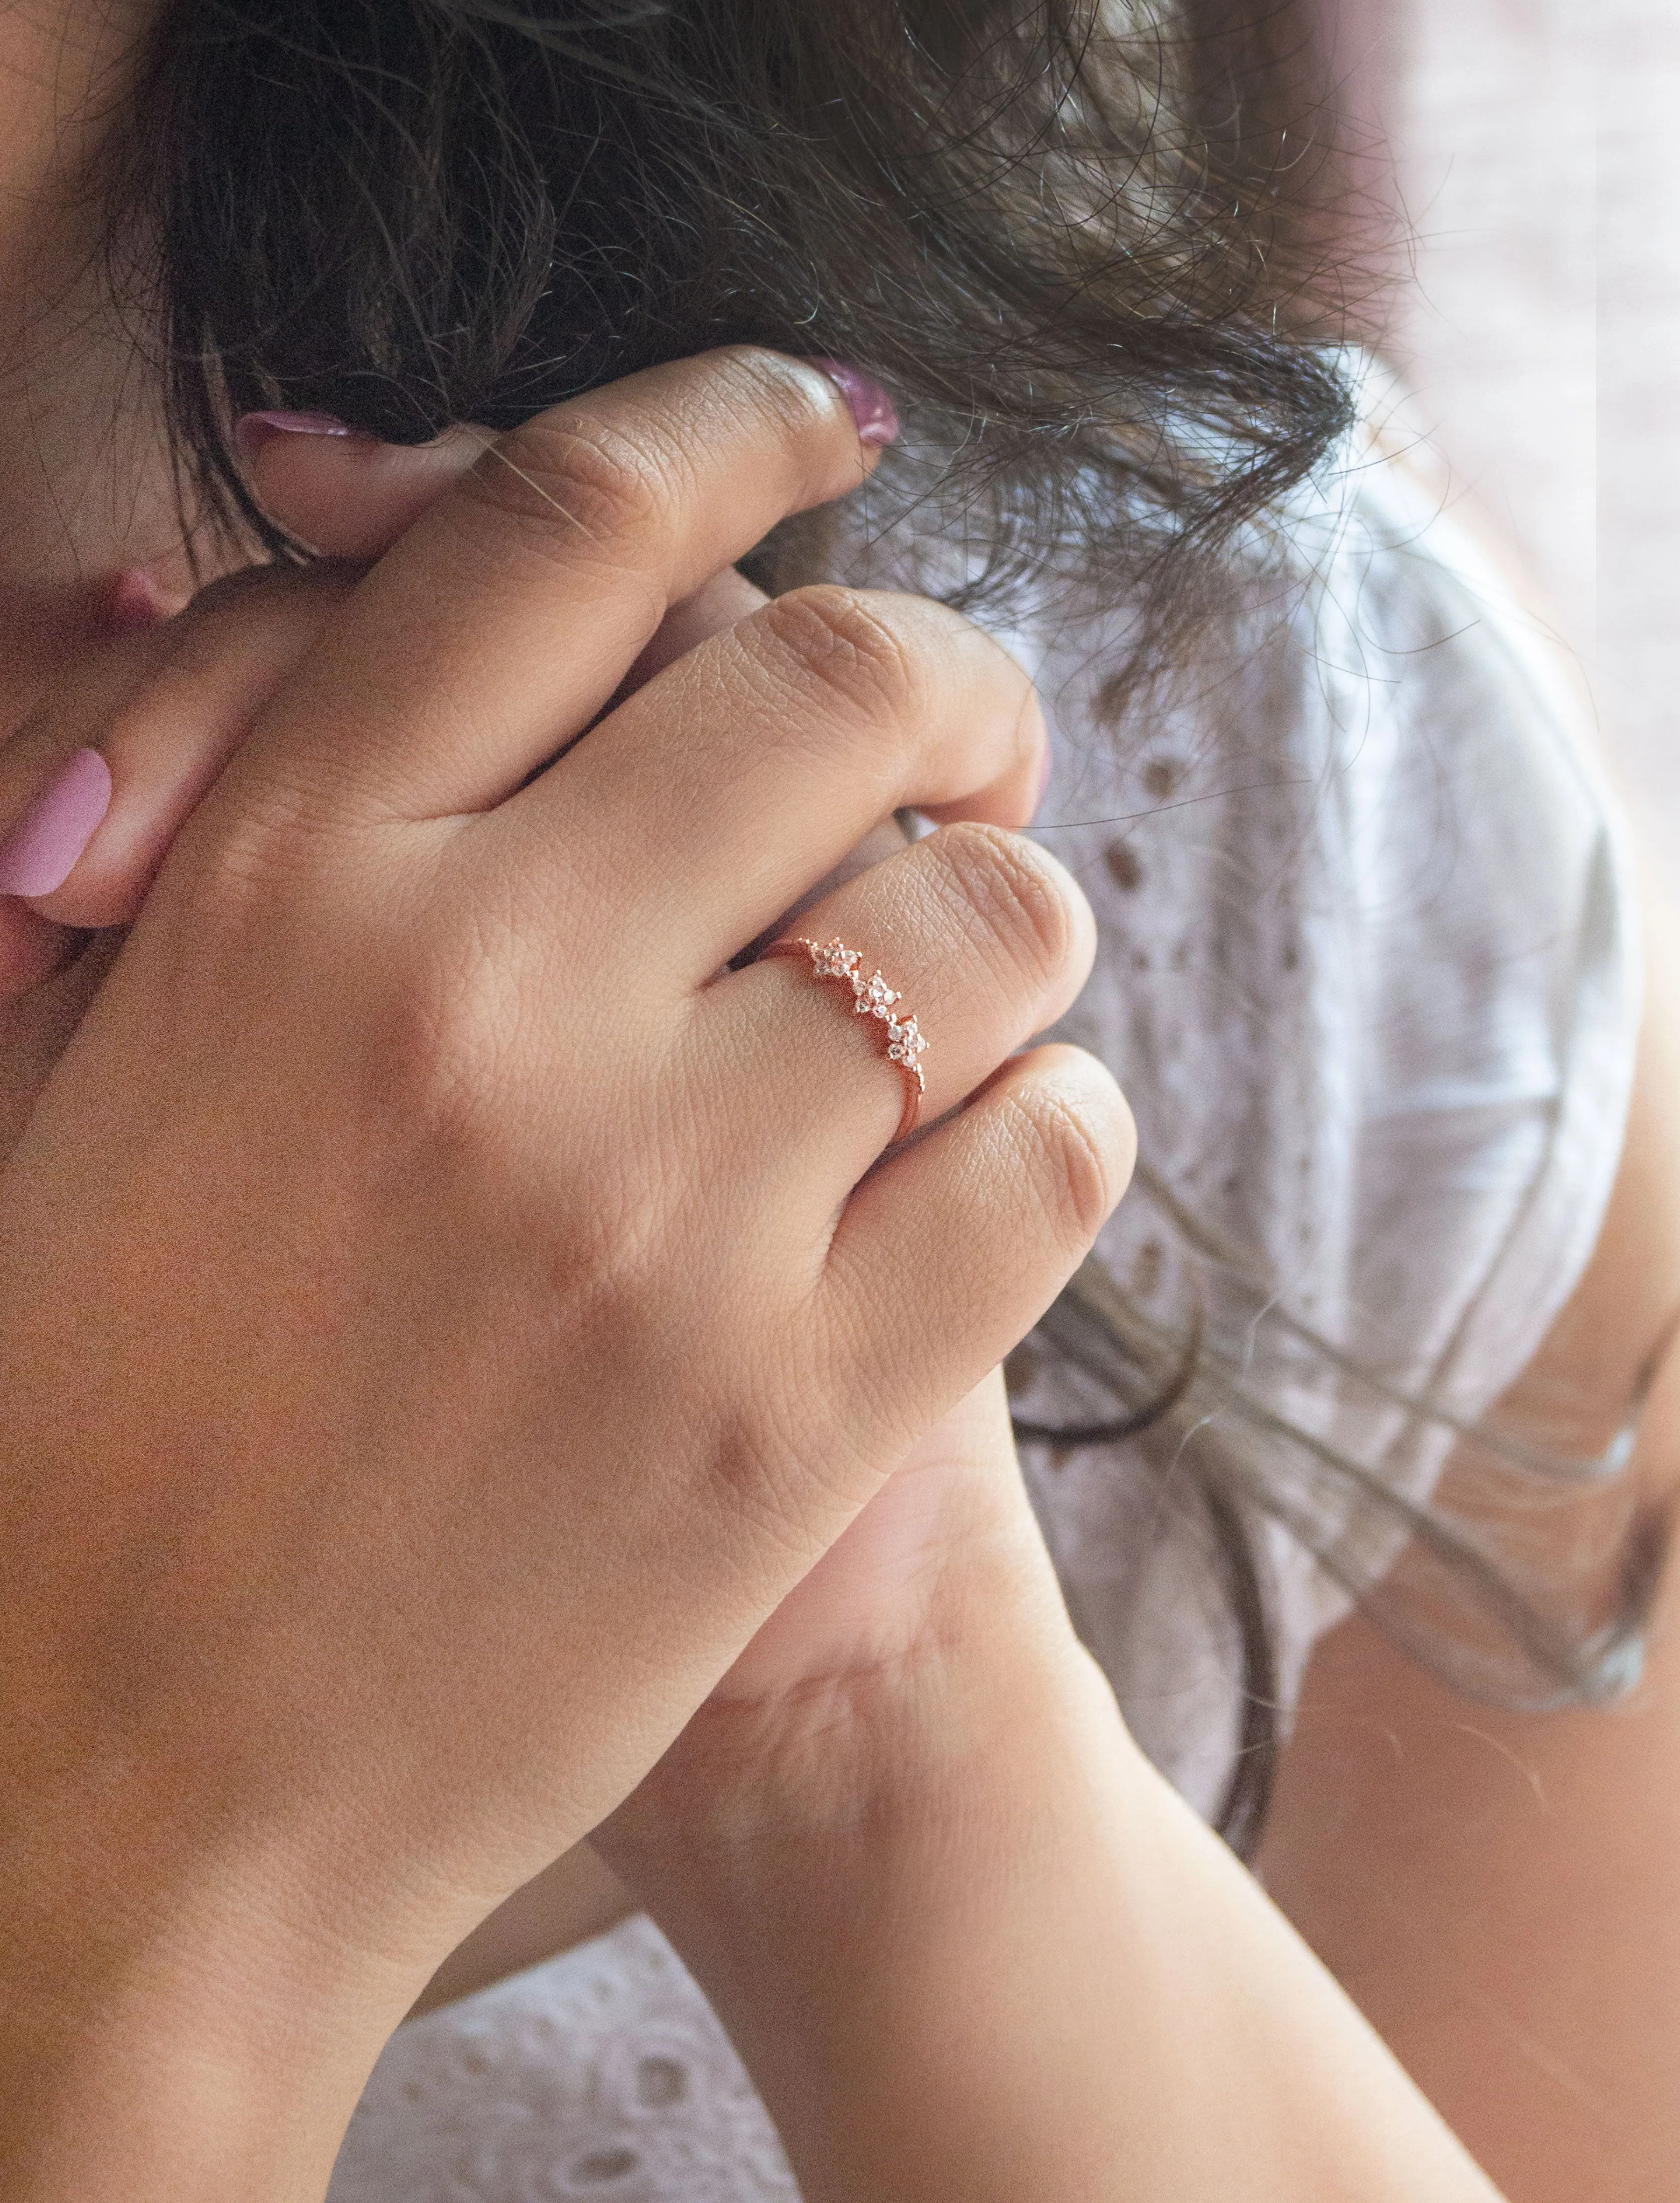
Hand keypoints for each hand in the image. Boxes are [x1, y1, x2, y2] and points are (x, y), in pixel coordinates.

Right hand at [0, 348, 1132, 2197]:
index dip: (729, 420)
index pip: (565, 526)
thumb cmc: (75, 1399)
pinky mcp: (796, 1409)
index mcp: (284, 879)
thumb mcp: (68, 1046)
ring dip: (999, 924)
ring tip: (937, 995)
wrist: (103, 1790)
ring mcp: (654, 1207)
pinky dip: (1049, 1127)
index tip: (819, 415)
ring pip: (993, 914)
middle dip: (940, 683)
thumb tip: (275, 518)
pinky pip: (1055, 1149)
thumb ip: (192, 773)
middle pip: (844, 682)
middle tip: (946, 747)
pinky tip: (964, 1167)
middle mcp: (477, 997)